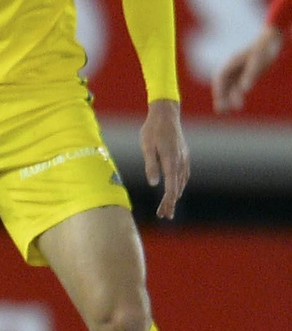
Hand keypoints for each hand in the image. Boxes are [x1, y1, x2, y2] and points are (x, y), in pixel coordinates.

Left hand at [139, 99, 188, 219]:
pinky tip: (176, 189)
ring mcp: (184, 158)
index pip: (172, 187)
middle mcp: (181, 161)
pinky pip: (184, 174)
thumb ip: (151, 165)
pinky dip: (180, 184)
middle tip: (164, 216)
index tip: (164, 212)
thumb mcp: (147, 147)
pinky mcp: (183, 155)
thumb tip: (154, 184)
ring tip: (168, 207)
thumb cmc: (152, 130)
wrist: (166, 114)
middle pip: (177, 187)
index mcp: (171, 161)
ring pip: (182, 182)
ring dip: (175, 195)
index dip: (168, 201)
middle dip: (171, 203)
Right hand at [212, 25, 281, 113]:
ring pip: (229, 85)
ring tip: (225, 110)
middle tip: (220, 111)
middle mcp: (232, 66)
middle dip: (220, 97)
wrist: (272, 39)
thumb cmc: (264, 49)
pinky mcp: (245, 71)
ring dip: (227, 97)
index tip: (219, 101)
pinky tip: (237, 102)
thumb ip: (250, 75)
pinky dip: (235, 94)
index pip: (221, 78)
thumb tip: (244, 90)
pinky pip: (236, 85)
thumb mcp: (258, 62)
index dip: (219, 90)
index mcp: (231, 62)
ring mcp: (238, 69)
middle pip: (223, 83)